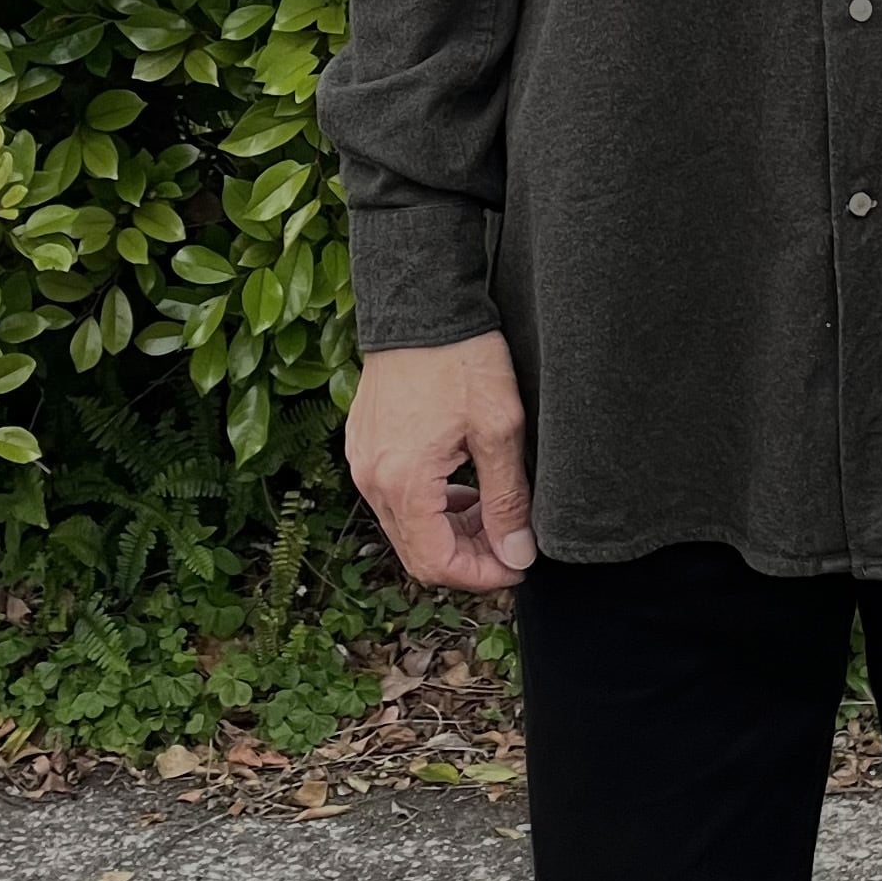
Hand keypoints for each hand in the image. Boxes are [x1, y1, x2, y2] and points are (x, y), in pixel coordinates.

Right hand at [344, 332, 535, 591]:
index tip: (518, 565)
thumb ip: (507, 500)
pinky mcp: (365, 444)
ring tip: (494, 512)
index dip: (481, 576)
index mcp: (403, 483)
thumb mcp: (499, 430)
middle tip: (512, 542)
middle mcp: (371, 479)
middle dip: (468, 558)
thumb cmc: (462, 359)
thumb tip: (517, 554)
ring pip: (406, 526)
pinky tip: (463, 485)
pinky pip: (395, 496)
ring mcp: (363, 461)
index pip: (435, 565)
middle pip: (417, 552)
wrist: (422, 303)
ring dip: (450, 531)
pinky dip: (430, 505)